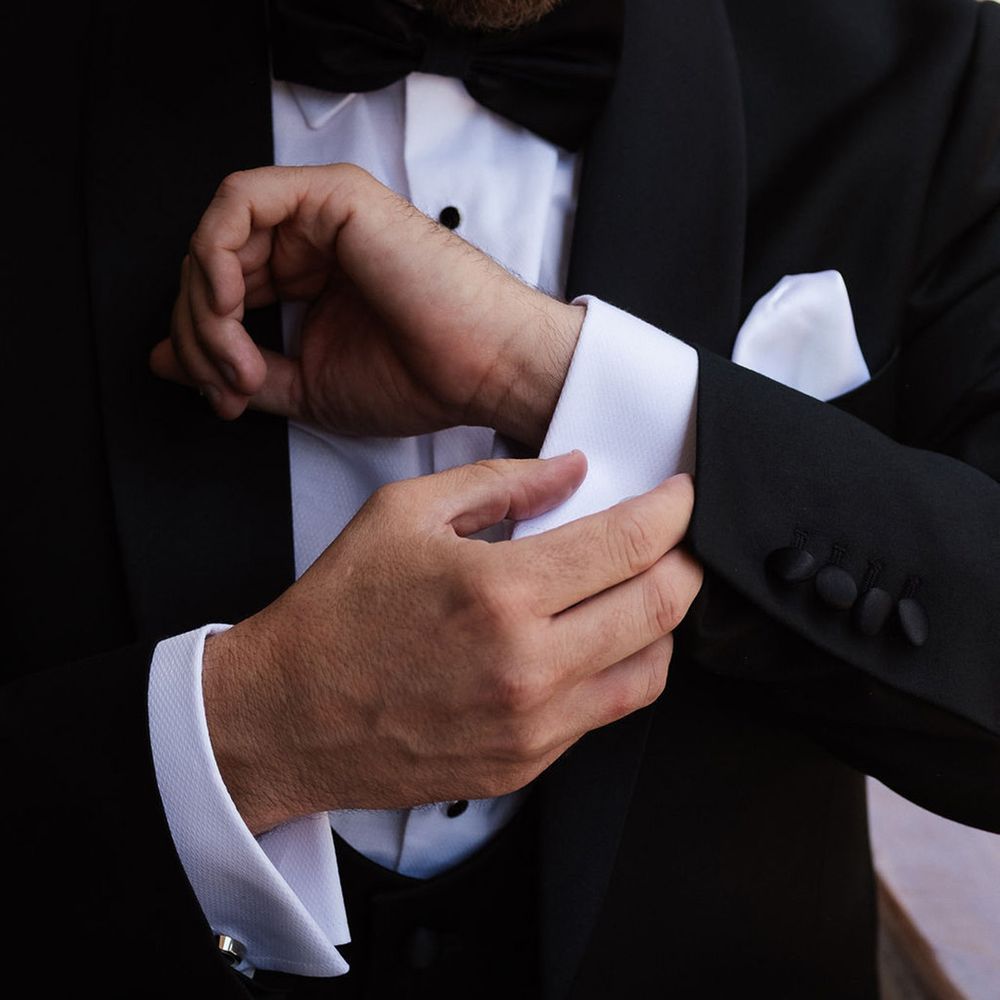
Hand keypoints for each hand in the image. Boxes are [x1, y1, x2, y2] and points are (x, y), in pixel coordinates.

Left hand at [150, 164, 583, 448]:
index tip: (225, 398)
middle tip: (228, 385)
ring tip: (240, 362)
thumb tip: (165, 359)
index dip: (206, 347)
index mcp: (309, 278)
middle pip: (212, 265)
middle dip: (200, 333)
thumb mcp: (308, 388)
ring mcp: (320, 214)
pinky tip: (235, 306)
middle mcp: (310, 241)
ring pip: (216, 237)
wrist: (483, 369)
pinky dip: (217, 256)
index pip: (226, 294)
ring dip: (207, 307)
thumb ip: (239, 369)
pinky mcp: (332, 195)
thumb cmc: (421, 379)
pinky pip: (238, 203)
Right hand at [203, 453, 701, 834]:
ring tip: (638, 590)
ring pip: (651, 668)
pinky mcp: (526, 765)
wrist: (287, 717)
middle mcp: (527, 665)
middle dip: (686, 561)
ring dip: (662, 620)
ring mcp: (532, 726)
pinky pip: (606, 712)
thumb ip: (499, 483)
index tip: (679, 494)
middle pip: (662, 607)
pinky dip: (620, 667)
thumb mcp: (403, 514)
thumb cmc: (337, 614)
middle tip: (676, 539)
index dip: (673, 510)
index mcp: (498, 591)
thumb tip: (571, 469)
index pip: (630, 544)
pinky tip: (594, 640)